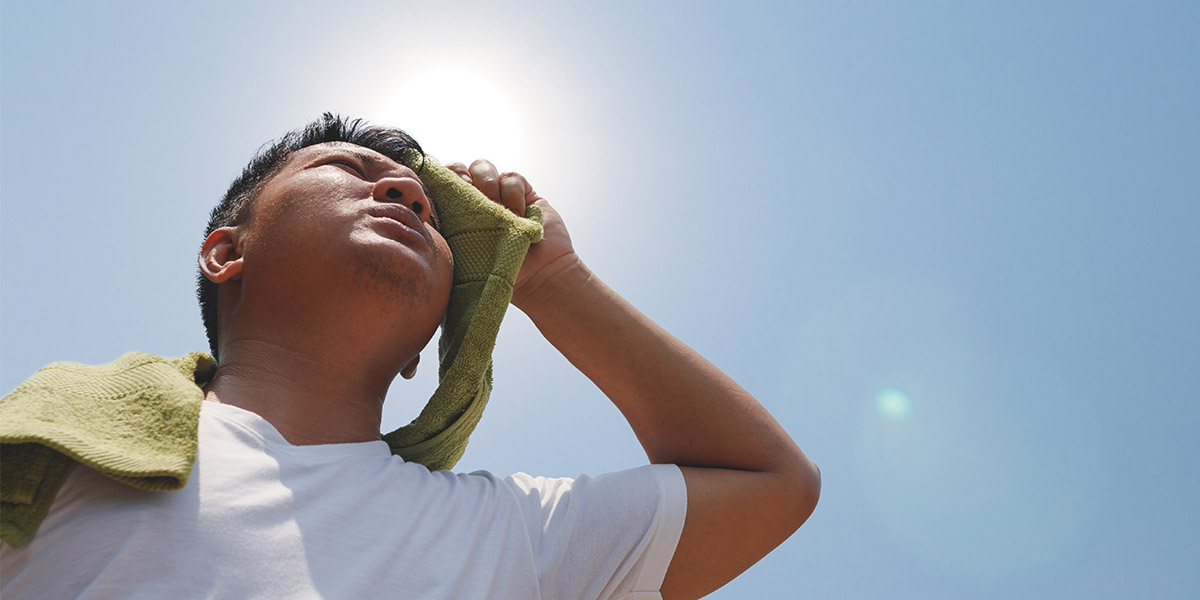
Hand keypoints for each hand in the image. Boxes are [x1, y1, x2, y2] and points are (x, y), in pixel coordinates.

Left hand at [445, 159, 577, 308]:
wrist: (540, 278)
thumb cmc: (496, 276)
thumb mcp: (459, 259)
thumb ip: (441, 237)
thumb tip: (412, 219)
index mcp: (452, 215)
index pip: (435, 186)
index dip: (434, 180)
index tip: (438, 191)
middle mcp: (473, 201)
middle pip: (456, 169)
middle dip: (459, 175)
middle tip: (466, 191)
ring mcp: (498, 194)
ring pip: (481, 166)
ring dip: (487, 184)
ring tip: (498, 210)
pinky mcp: (522, 192)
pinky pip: (510, 176)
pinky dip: (512, 192)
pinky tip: (518, 213)